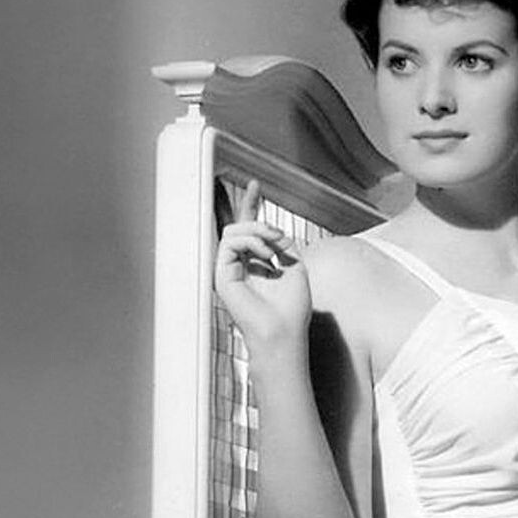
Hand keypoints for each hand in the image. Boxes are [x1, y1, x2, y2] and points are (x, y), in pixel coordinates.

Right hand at [214, 179, 310, 359]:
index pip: (249, 229)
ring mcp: (228, 271)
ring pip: (234, 231)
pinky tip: (267, 256)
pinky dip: (252, 243)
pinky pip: (231, 242)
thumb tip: (273, 230)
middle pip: (237, 225)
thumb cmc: (291, 310)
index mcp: (256, 264)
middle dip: (256, 218)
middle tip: (277, 235)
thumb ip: (285, 244)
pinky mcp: (221, 276)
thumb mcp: (296, 267)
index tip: (255, 185)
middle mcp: (239, 266)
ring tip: (274, 248)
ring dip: (258, 232)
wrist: (283, 333)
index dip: (251, 205)